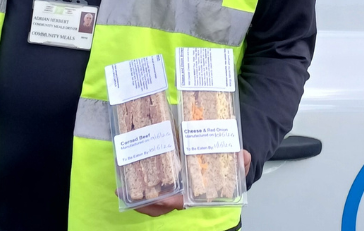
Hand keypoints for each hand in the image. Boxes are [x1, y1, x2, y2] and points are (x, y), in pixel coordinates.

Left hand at [133, 150, 250, 216]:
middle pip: (161, 207)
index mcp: (197, 194)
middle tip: (124, 193)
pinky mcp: (168, 183)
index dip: (169, 201)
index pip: (181, 202)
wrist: (226, 163)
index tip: (159, 199)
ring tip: (121, 189)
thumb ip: (241, 162)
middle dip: (143, 204)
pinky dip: (141, 188)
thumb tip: (243, 155)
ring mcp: (174, 191)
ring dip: (137, 198)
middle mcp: (184, 195)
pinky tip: (128, 178)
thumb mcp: (237, 164)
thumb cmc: (226, 166)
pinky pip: (153, 190)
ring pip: (154, 202)